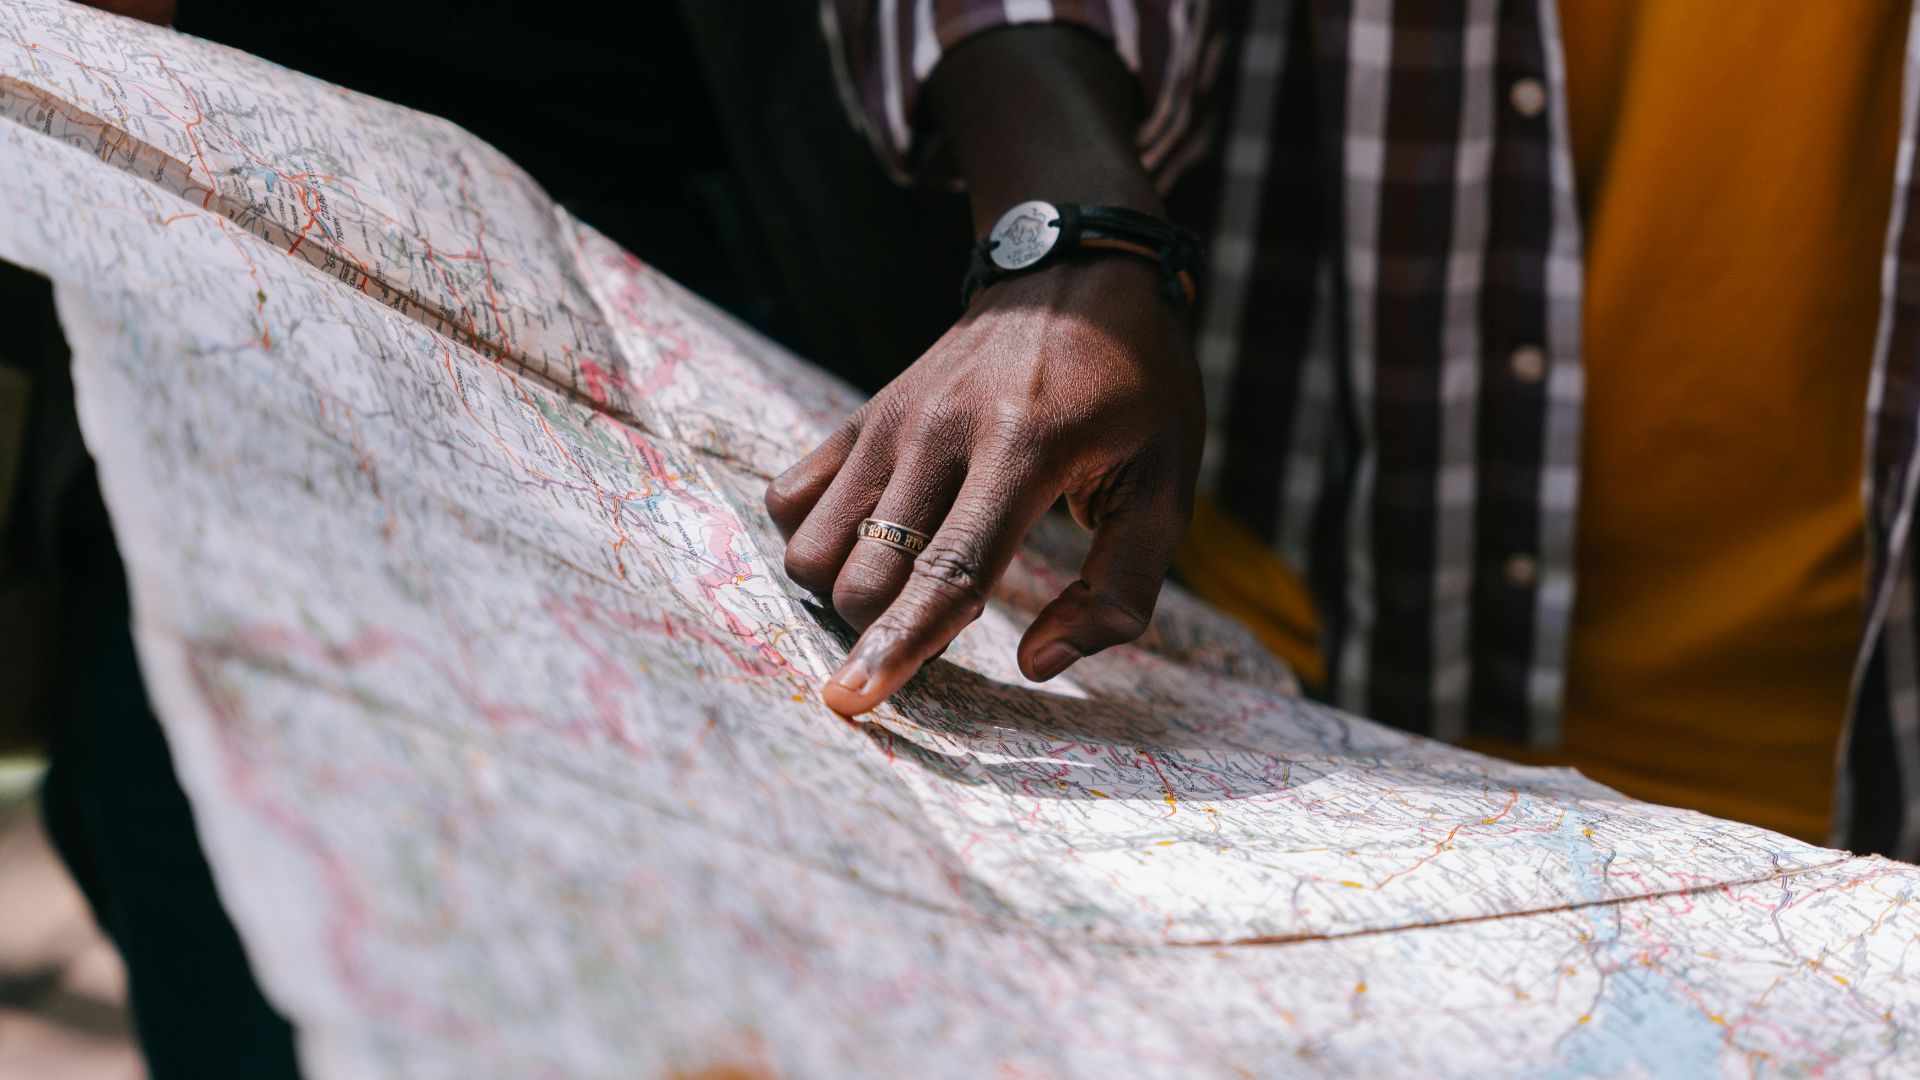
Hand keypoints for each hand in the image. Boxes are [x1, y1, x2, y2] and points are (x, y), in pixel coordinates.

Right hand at [765, 256, 1202, 714]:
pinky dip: (817, 534)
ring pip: (813, 543)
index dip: (901, 645)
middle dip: (883, 626)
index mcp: (1025, 449)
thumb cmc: (1134, 392)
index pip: (949, 570)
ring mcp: (890, 417)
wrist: (1073, 273)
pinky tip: (874, 534)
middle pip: (865, 574)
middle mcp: (940, 431)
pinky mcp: (862, 410)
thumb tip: (1035, 664)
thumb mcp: (1166, 486)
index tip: (852, 700)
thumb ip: (1120, 590)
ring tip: (905, 579)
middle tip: (936, 619)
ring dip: (844, 587)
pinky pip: (793, 494)